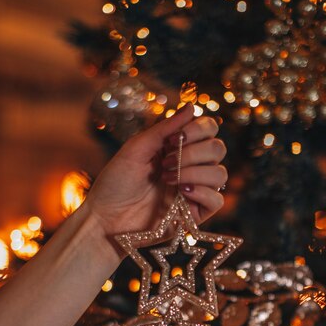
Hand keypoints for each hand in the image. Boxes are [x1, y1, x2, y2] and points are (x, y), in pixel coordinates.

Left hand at [86, 103, 227, 253]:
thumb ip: (165, 128)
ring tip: (168, 179)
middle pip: (218, 149)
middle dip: (195, 152)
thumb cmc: (116, 183)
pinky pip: (217, 200)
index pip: (208, 130)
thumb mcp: (137, 148)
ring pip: (220, 174)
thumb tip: (192, 106)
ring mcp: (193, 191)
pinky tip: (181, 192)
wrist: (105, 218)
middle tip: (166, 163)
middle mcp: (189, 167)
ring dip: (195, 172)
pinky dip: (202, 192)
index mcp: (177, 148)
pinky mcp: (194, 215)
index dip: (199, 129)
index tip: (174, 139)